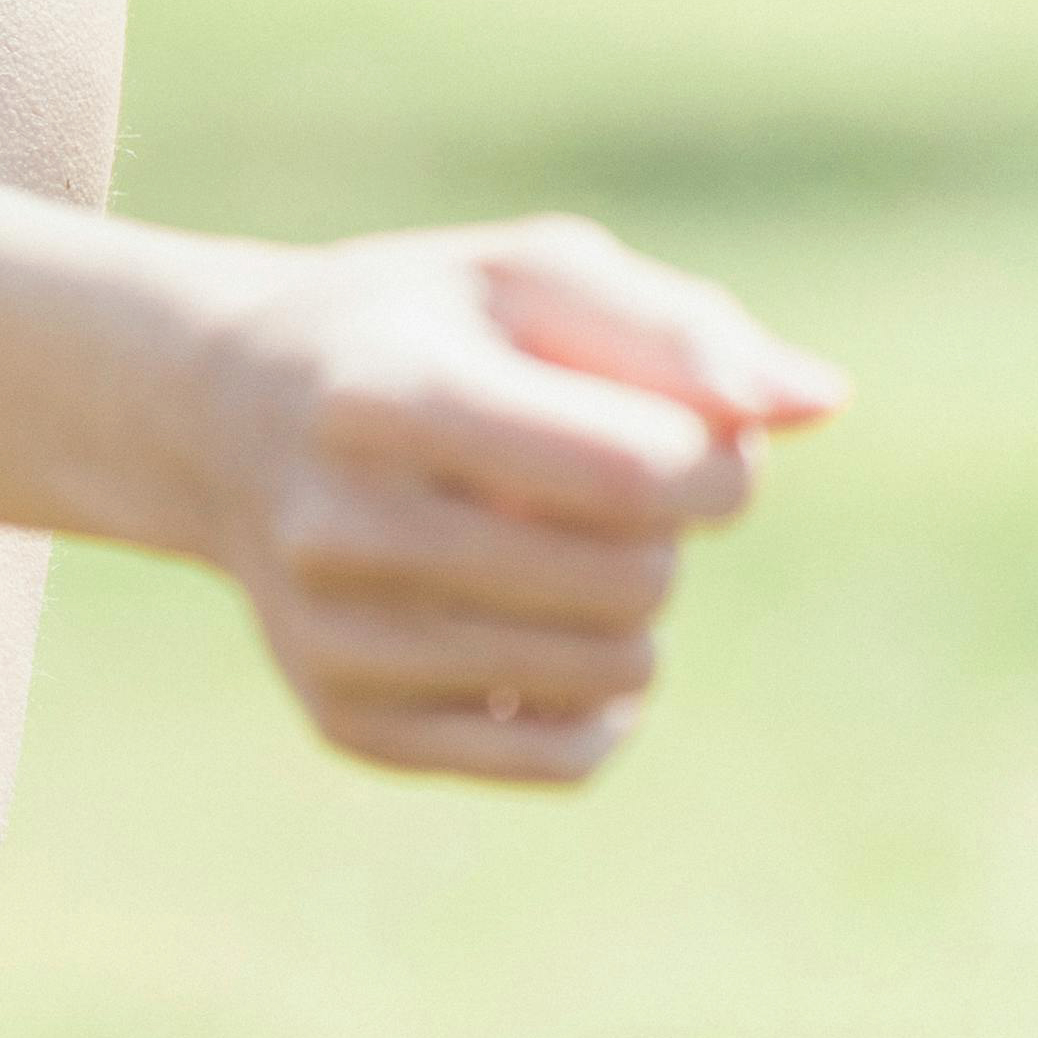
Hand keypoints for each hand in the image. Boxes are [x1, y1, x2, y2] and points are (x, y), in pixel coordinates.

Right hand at [183, 214, 850, 784]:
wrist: (218, 417)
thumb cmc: (416, 330)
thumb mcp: (526, 279)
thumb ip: (677, 329)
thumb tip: (819, 403)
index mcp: (382, 396)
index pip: (636, 471)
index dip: (721, 465)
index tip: (696, 438)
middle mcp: (337, 526)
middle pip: (636, 579)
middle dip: (667, 536)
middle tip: (604, 492)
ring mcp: (334, 638)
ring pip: (616, 673)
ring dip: (634, 612)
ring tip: (560, 551)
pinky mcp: (348, 721)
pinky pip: (567, 759)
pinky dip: (595, 703)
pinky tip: (540, 631)